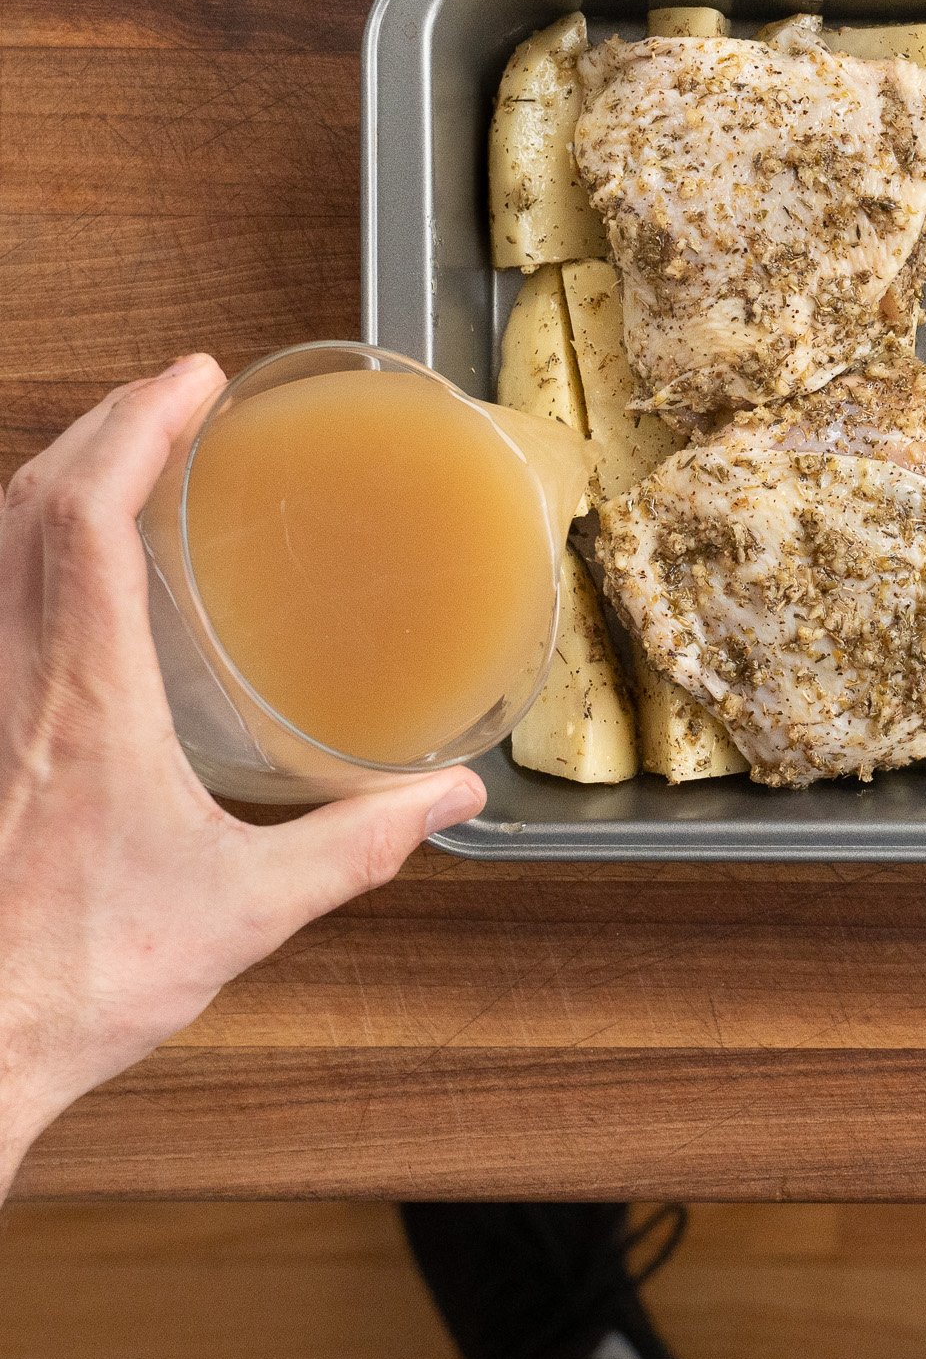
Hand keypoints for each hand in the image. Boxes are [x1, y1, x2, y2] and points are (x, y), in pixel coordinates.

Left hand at [0, 357, 485, 1192]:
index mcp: (84, 699)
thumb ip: (359, 844)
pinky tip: (62, 564)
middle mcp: (11, 681)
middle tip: (172, 395)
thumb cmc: (74, 978)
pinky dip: (22, 544)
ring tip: (122, 454)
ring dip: (51, 477)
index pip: (86, 518)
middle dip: (100, 426)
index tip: (191, 380)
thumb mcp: (246, 909)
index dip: (135, 429)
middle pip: (27, 504)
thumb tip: (448, 799)